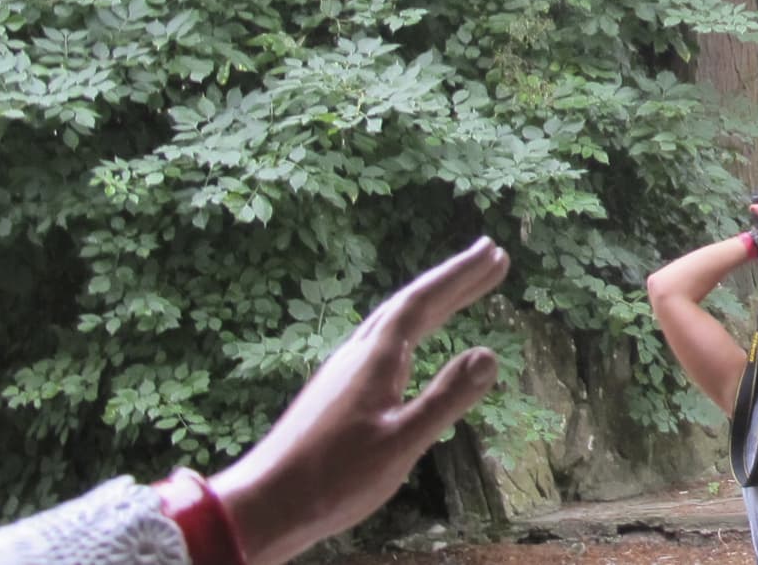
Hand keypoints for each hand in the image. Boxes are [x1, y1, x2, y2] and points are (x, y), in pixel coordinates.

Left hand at [209, 238, 510, 564]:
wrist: (263, 505)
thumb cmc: (332, 479)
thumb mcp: (401, 443)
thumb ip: (446, 398)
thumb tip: (490, 354)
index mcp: (375, 360)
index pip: (424, 302)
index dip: (460, 275)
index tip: (494, 252)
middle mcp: (358, 355)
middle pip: (410, 304)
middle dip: (453, 280)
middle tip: (490, 255)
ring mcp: (343, 372)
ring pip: (394, 323)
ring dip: (433, 302)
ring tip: (463, 291)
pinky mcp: (336, 392)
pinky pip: (383, 342)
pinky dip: (412, 329)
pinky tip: (412, 346)